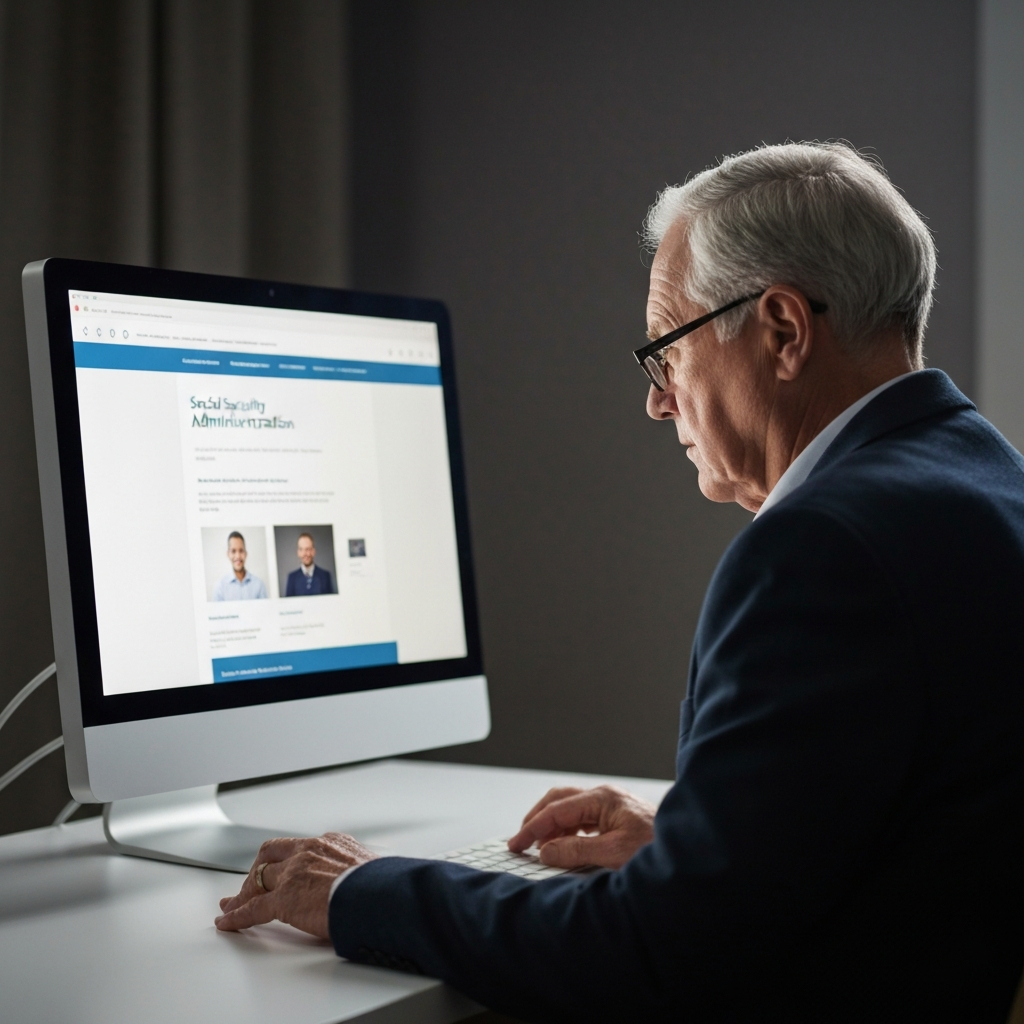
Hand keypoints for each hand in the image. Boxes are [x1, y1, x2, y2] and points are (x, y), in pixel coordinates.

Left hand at [215, 832, 376, 936]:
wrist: (380, 896)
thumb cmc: (384, 888)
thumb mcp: (372, 870)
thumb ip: (359, 873)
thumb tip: (368, 887)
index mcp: (332, 842)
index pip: (299, 846)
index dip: (284, 860)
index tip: (280, 868)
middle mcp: (309, 850)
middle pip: (271, 856)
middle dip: (258, 871)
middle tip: (251, 886)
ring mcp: (294, 873)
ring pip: (258, 880)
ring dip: (243, 893)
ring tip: (233, 904)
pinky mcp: (283, 899)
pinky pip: (252, 908)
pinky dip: (236, 916)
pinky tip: (227, 922)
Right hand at [507, 785, 656, 869]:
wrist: (692, 849)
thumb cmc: (658, 850)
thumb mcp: (613, 854)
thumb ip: (575, 851)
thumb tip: (545, 851)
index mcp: (603, 798)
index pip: (557, 810)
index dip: (532, 828)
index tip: (516, 843)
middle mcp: (605, 796)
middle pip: (559, 800)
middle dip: (537, 819)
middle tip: (520, 841)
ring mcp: (611, 805)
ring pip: (570, 809)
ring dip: (551, 826)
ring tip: (538, 846)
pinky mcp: (616, 817)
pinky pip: (583, 819)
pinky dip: (567, 831)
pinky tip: (562, 845)